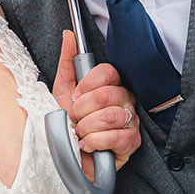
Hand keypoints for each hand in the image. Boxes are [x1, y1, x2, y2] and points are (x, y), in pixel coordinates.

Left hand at [52, 30, 142, 170]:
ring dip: (88, 126)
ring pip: (113, 115)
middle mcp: (124, 100)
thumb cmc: (67, 125)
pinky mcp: (132, 143)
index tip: (74, 96)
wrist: (67, 158)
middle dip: (83, 109)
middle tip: (74, 118)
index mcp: (110, 86)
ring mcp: (131, 121)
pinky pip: (118, 136)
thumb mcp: (61, 91)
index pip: (109, 72)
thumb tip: (68, 35)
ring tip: (79, 133)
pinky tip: (87, 145)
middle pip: (109, 94)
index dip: (88, 84)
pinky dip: (96, 142)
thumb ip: (67, 63)